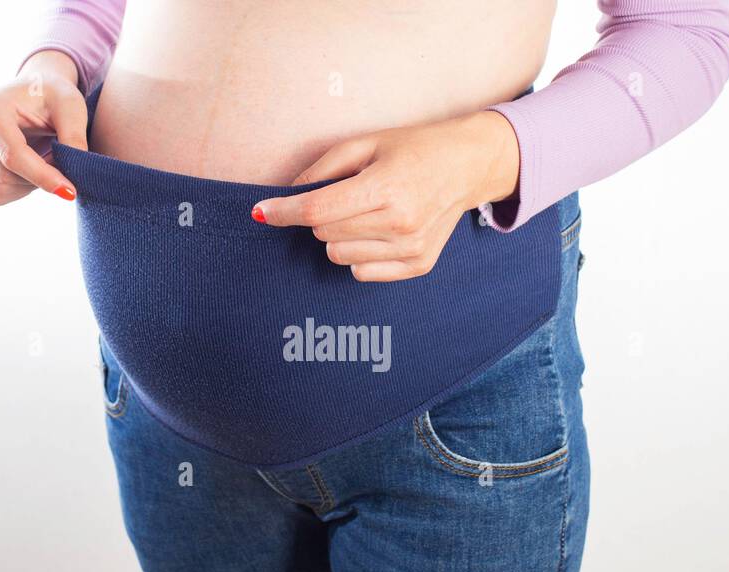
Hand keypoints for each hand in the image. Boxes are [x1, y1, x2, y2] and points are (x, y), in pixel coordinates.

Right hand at [0, 50, 87, 204]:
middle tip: (60, 166)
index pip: (12, 155)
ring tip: (45, 163)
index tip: (71, 191)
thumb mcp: (70, 107)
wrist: (31, 91)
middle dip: (38, 179)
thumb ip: (74, 137)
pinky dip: (18, 190)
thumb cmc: (52, 95)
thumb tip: (75, 174)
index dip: (42, 177)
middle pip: (3, 175)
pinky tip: (30, 171)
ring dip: (29, 186)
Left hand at [251, 110, 519, 281]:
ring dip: (340, 235)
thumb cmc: (413, 148)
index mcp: (386, 187)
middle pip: (323, 233)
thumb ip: (323, 168)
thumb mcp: (365, 142)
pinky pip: (360, 272)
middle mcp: (400, 223)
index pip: (318, 210)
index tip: (260, 212)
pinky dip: (359, 254)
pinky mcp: (418, 265)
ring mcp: (411, 248)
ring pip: (338, 255)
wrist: (468, 165)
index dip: (283, 211)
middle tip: (347, 194)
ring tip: (368, 212)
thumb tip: (286, 194)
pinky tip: (379, 231)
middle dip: (321, 215)